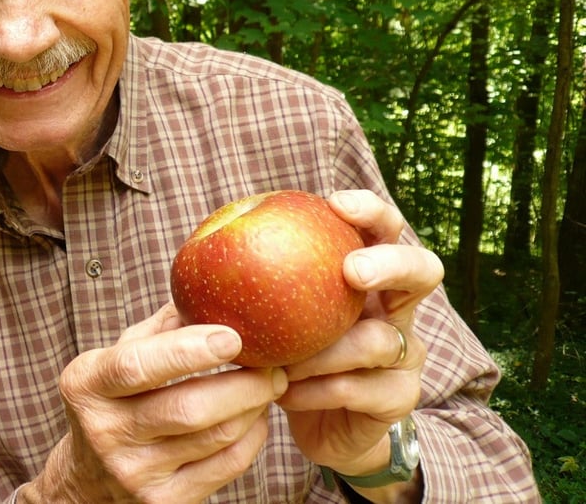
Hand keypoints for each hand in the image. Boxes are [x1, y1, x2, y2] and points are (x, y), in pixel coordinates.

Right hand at [22, 304, 286, 503]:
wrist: (87, 480)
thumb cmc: (112, 400)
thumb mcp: (117, 357)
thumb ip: (161, 328)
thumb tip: (214, 287)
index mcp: (87, 385)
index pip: (136, 366)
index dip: (187, 351)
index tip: (232, 336)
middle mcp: (105, 432)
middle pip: (186, 408)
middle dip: (242, 385)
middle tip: (275, 364)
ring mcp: (133, 473)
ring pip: (212, 438)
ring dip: (253, 408)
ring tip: (270, 385)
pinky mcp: (162, 502)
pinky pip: (223, 468)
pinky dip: (250, 440)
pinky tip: (256, 419)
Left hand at [275, 190, 442, 486]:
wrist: (317, 425)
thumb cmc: (289, 352)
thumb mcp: (273, 313)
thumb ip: (257, 279)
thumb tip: (208, 237)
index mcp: (370, 275)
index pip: (384, 228)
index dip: (369, 210)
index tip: (336, 204)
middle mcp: (396, 308)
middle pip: (421, 270)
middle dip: (389, 263)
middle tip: (351, 271)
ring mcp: (405, 354)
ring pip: (377, 341)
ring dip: (324, 351)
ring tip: (282, 363)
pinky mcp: (399, 397)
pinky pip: (357, 388)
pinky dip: (315, 390)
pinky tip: (284, 392)